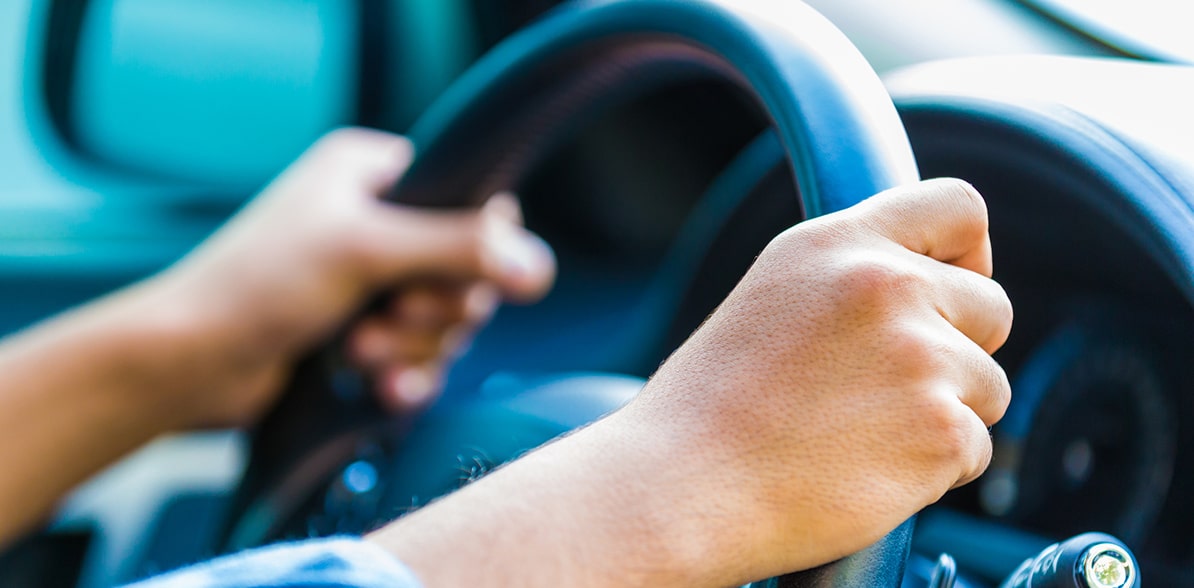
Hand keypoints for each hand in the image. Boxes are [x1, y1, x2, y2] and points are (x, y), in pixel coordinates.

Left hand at [151, 128, 555, 426]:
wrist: (191, 365)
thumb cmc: (260, 285)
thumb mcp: (366, 250)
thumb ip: (459, 249)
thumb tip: (540, 266)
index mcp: (375, 173)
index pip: (474, 202)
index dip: (478, 250)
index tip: (444, 279)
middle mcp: (378, 221)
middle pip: (466, 271)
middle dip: (432, 312)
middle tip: (386, 319)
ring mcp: (371, 281)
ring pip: (446, 321)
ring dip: (413, 348)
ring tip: (361, 355)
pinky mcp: (365, 334)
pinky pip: (423, 357)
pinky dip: (407, 376)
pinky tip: (381, 392)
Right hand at [622, 177, 1012, 580]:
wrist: (682, 486)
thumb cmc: (710, 408)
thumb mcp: (772, 297)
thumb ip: (849, 279)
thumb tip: (926, 291)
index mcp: (837, 245)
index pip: (959, 207)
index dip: (969, 254)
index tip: (950, 291)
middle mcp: (887, 286)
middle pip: (993, 306)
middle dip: (960, 349)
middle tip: (890, 389)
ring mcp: (921, 357)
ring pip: (989, 386)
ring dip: (945, 415)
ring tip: (860, 436)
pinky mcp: (941, 430)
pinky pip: (975, 448)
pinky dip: (933, 470)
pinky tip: (865, 470)